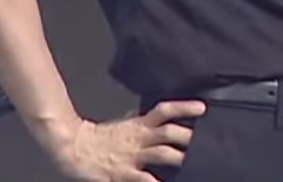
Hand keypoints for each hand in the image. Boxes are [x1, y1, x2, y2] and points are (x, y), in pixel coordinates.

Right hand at [41, 100, 203, 181]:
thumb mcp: (124, 125)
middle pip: (169, 132)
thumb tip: (161, 119)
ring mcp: (133, 156)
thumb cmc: (99, 138)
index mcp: (139, 125)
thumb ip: (142, 123)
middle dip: (189, 137)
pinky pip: (145, 180)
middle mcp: (140, 138)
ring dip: (180, 158)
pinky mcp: (124, 174)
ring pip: (162, 153)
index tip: (202, 108)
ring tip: (198, 164)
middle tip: (209, 141)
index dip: (184, 108)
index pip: (164, 111)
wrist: (73, 147)